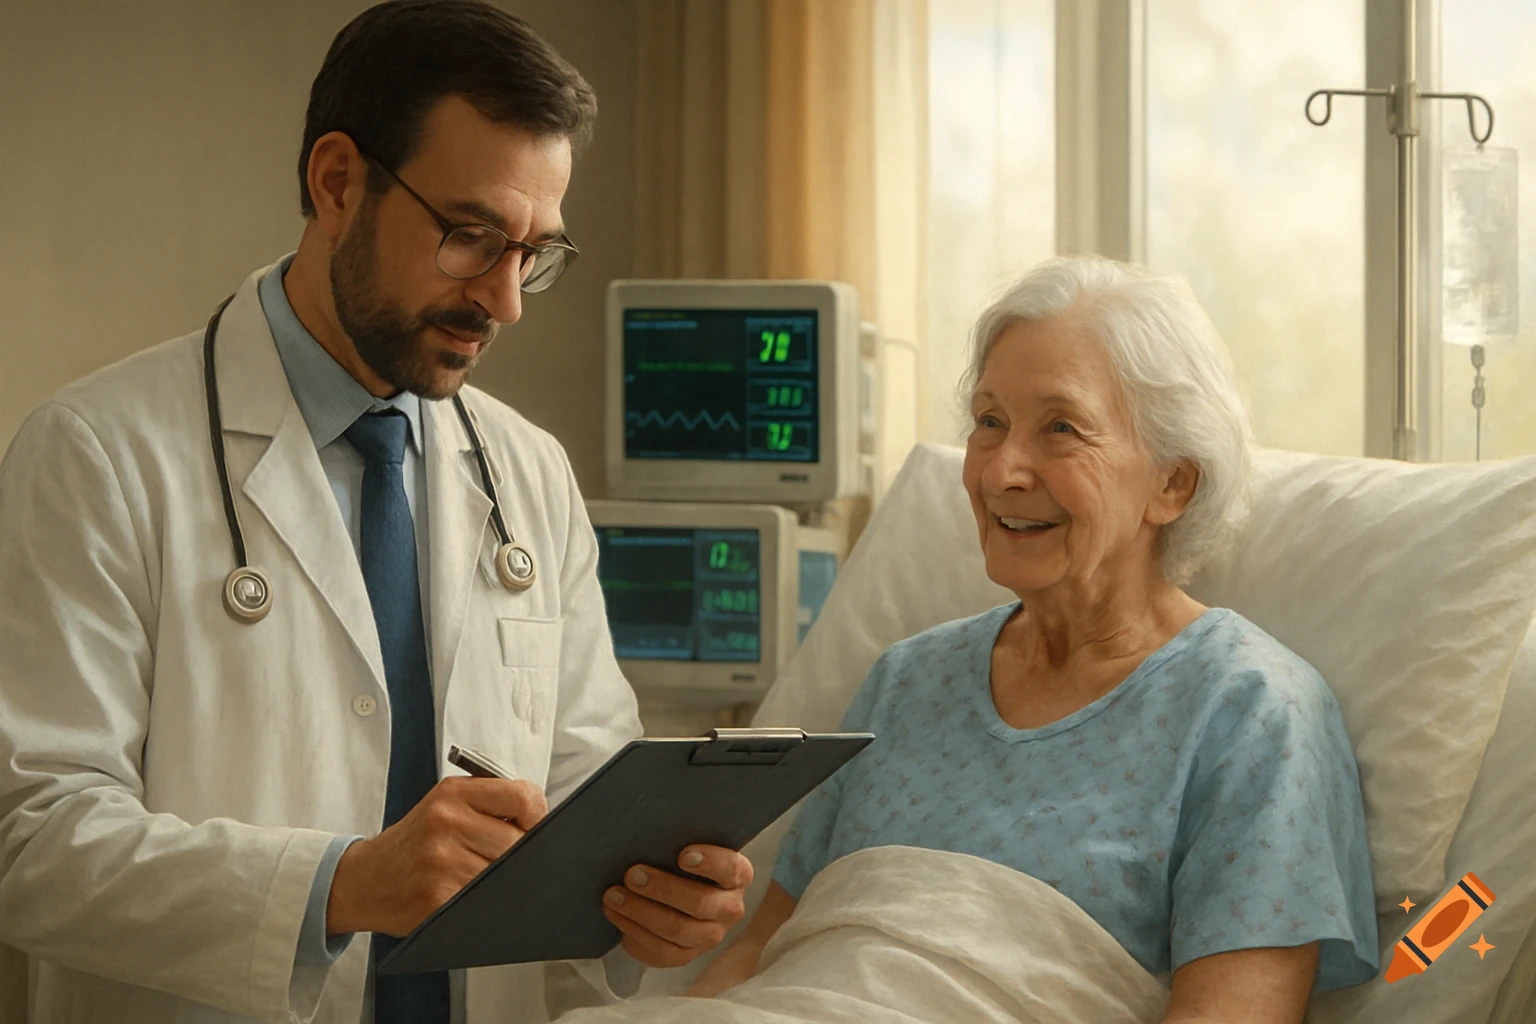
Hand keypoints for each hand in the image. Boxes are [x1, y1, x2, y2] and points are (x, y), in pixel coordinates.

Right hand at [326, 775, 547, 936]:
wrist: (364, 879)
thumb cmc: (415, 842)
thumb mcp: (445, 805)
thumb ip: (490, 805)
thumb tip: (545, 827)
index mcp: (453, 792)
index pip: (524, 797)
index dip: (538, 818)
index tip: (534, 831)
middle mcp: (446, 821)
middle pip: (519, 843)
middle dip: (524, 857)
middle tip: (513, 863)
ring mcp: (440, 861)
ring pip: (505, 875)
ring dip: (506, 883)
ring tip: (490, 881)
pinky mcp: (436, 898)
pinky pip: (485, 902)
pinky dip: (488, 903)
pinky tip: (475, 898)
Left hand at [601, 846, 752, 968]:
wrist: (674, 896)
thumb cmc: (679, 863)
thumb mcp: (687, 848)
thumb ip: (678, 842)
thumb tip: (648, 835)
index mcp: (737, 876)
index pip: (731, 869)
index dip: (709, 862)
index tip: (681, 855)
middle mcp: (730, 909)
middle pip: (700, 903)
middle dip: (662, 889)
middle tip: (632, 874)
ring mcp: (710, 936)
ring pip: (678, 930)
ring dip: (641, 911)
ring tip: (613, 896)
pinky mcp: (686, 956)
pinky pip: (660, 950)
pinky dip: (633, 930)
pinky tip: (615, 914)